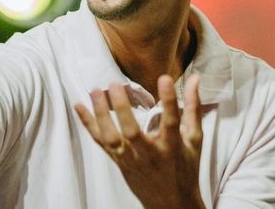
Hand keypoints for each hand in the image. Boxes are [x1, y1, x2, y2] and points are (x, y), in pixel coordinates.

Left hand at [75, 74, 204, 208]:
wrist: (171, 203)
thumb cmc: (185, 167)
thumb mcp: (195, 139)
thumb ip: (192, 107)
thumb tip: (194, 78)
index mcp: (172, 146)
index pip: (171, 120)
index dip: (168, 100)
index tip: (164, 78)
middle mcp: (149, 153)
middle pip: (132, 131)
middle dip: (122, 108)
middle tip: (116, 84)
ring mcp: (131, 159)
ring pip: (111, 137)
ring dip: (100, 114)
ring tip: (96, 91)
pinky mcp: (119, 161)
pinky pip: (100, 142)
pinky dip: (88, 124)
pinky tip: (79, 106)